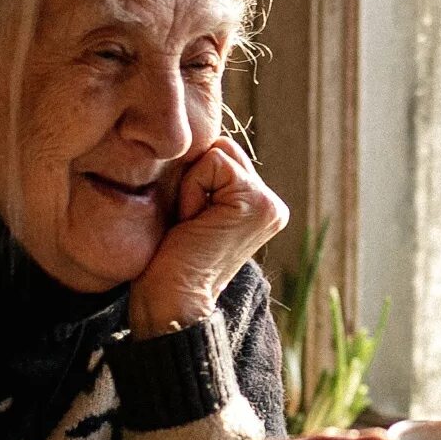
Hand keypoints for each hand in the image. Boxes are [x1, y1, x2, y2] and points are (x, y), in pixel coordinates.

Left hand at [128, 136, 287, 338]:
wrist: (172, 300)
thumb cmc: (168, 260)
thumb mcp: (193, 210)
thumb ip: (207, 180)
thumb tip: (192, 139)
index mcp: (260, 207)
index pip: (221, 156)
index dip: (193, 181)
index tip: (190, 223)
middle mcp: (272, 205)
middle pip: (222, 149)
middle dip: (195, 178)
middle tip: (190, 224)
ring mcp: (269, 205)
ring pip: (218, 152)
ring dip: (192, 185)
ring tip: (192, 224)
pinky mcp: (257, 203)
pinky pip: (213, 162)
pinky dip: (192, 190)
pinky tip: (193, 224)